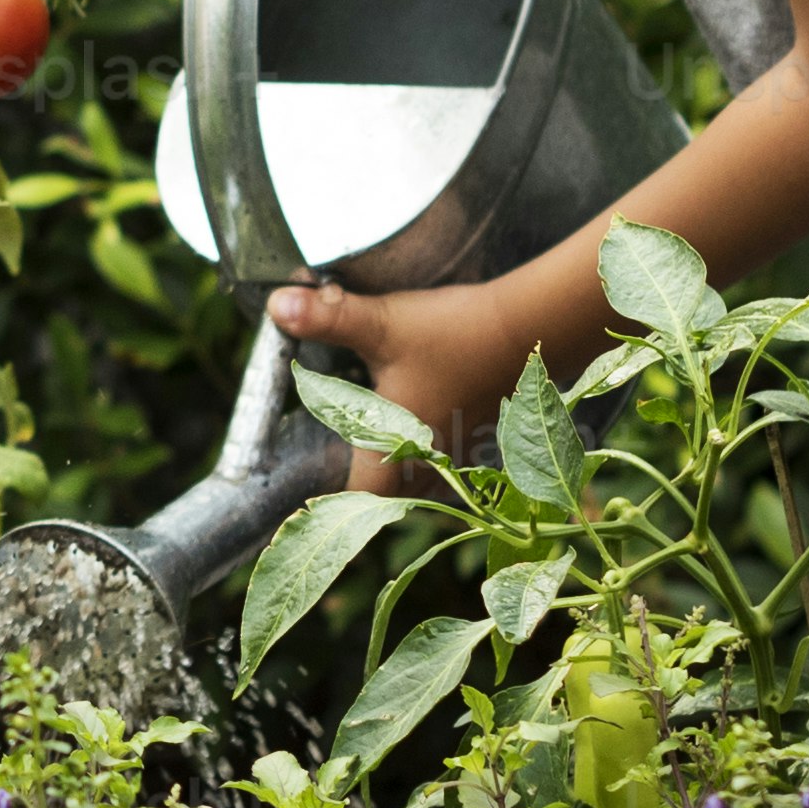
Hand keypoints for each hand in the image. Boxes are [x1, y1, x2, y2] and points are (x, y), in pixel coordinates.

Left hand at [268, 263, 569, 486]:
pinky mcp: (479, 432)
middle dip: (363, 475)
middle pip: (386, 493)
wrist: (531, 326)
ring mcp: (459, 452)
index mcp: (397, 452)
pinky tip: (417, 413)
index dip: (334, 502)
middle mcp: (429, 464)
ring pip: (418, 476)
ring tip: (373, 434)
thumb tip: (277, 306)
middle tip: (335, 452)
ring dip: (397, 461)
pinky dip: (426, 443)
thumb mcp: (382, 324)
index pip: (357, 501)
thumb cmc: (455, 334)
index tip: (311, 485)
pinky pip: (444, 456)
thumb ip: (328, 317)